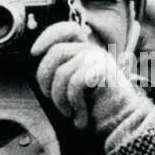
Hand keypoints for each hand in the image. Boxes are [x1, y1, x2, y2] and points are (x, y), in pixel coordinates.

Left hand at [31, 21, 146, 133]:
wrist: (121, 125)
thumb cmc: (93, 110)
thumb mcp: (69, 87)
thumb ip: (58, 70)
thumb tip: (35, 57)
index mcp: (84, 52)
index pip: (68, 29)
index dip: (48, 36)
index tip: (34, 53)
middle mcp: (93, 51)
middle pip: (55, 52)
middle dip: (44, 80)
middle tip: (52, 101)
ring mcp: (100, 59)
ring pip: (62, 72)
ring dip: (59, 99)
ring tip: (70, 113)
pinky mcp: (104, 70)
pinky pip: (75, 83)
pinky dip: (73, 103)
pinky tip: (81, 115)